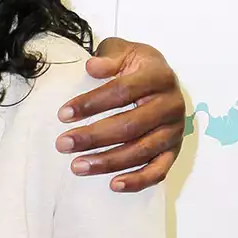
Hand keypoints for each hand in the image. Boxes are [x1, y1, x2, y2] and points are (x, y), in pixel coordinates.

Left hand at [56, 39, 184, 190]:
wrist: (162, 80)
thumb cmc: (137, 68)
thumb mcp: (124, 52)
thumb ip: (108, 56)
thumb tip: (92, 66)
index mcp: (159, 76)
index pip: (123, 91)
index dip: (92, 103)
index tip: (63, 115)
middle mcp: (171, 104)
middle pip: (130, 125)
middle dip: (93, 137)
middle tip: (63, 144)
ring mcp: (174, 131)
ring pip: (141, 151)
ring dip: (107, 162)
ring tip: (77, 166)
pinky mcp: (174, 151)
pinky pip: (158, 171)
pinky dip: (137, 181)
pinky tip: (113, 185)